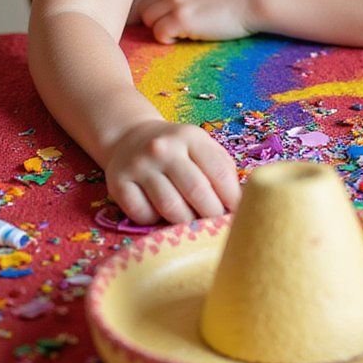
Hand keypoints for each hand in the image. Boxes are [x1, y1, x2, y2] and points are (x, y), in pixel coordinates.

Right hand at [104, 120, 240, 223]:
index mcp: (191, 137)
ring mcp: (139, 165)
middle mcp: (164, 149)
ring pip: (170, 207)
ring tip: (191, 222)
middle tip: (215, 225)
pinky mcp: (118, 183)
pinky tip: (160, 214)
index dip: (234, 200)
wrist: (130, 138)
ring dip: (185, 222)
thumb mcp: (201, 147)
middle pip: (197, 192)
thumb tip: (243, 204)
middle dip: (211, 215)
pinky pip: (143, 215)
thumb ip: (222, 170)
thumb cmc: (177, 151)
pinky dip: (155, 222)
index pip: (220, 173)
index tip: (240, 214)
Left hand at [136, 0, 254, 42]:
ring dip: (160, 30)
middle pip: (142, 9)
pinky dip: (168, 39)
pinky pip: (159, 33)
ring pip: (148, 21)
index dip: (148, 13)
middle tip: (171, 31)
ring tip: (180, 34)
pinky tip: (186, 37)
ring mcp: (176, 4)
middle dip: (152, 23)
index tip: (156, 23)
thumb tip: (171, 15)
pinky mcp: (183, 19)